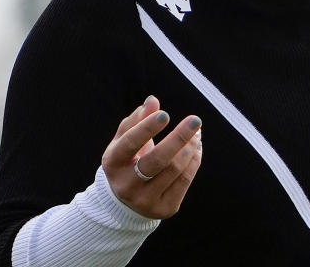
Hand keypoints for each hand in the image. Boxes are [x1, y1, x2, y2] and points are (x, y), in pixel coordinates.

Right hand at [101, 95, 202, 218]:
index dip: (147, 128)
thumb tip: (153, 100)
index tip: (165, 114)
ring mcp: (145, 200)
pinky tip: (196, 148)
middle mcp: (127, 185)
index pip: (130, 143)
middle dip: (179, 138)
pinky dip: (194, 160)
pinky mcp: (164, 209)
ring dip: (190, 147)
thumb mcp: (124, 140)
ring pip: (175, 169)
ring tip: (196, 132)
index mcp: (112, 163)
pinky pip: (185, 181)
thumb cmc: (126, 161)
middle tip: (195, 120)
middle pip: (157, 160)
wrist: (124, 203)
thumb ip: (137, 119)